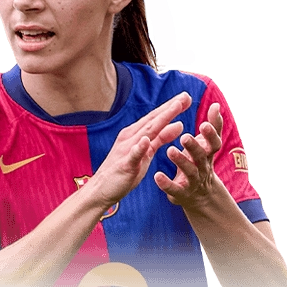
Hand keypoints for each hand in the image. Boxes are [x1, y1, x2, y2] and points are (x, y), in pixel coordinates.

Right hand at [89, 91, 191, 209]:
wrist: (100, 189)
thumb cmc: (125, 170)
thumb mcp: (147, 153)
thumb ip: (161, 138)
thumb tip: (179, 124)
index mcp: (136, 134)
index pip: (156, 118)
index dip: (171, 107)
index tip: (186, 97)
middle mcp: (130, 137)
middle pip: (153, 120)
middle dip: (169, 108)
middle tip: (186, 96)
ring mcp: (126, 150)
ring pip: (146, 133)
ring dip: (160, 120)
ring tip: (174, 109)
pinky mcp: (124, 165)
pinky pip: (133, 155)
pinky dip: (139, 147)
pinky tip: (146, 140)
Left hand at [154, 103, 222, 207]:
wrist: (201, 196)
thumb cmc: (201, 162)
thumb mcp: (208, 146)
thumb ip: (213, 126)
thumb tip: (216, 105)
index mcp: (208, 154)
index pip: (214, 143)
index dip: (210, 135)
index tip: (204, 124)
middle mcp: (202, 167)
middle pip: (201, 157)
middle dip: (194, 147)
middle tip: (184, 137)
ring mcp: (193, 181)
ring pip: (189, 172)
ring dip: (180, 161)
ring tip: (169, 150)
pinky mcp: (181, 193)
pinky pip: (174, 189)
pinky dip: (166, 183)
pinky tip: (157, 176)